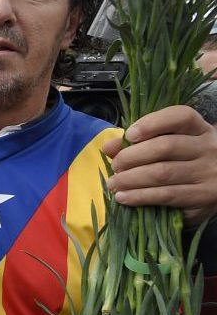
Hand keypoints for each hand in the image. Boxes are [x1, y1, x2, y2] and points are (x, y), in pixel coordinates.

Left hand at [103, 104, 216, 225]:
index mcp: (200, 130)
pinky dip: (140, 196)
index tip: (130, 134)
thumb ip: (140, 143)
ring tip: (114, 184)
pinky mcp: (203, 197)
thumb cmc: (186, 164)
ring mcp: (208, 173)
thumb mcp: (170, 147)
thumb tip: (108, 147)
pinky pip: (166, 195)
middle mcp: (208, 149)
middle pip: (166, 146)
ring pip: (162, 173)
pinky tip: (124, 197)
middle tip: (116, 166)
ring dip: (131, 179)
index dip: (152, 123)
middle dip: (132, 156)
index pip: (181, 116)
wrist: (216, 190)